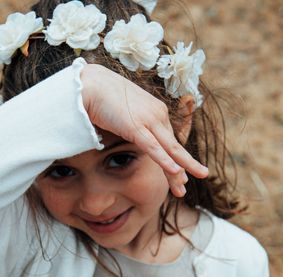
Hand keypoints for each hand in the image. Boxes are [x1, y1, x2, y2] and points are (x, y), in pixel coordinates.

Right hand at [80, 63, 207, 197]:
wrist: (88, 84)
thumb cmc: (101, 95)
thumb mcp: (124, 111)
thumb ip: (132, 123)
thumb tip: (130, 133)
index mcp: (156, 110)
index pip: (169, 138)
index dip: (176, 157)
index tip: (181, 172)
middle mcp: (157, 114)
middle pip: (173, 146)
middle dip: (185, 167)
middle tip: (194, 180)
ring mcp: (148, 120)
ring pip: (169, 150)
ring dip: (180, 169)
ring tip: (184, 187)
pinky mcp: (136, 127)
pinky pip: (154, 148)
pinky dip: (165, 160)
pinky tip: (175, 171)